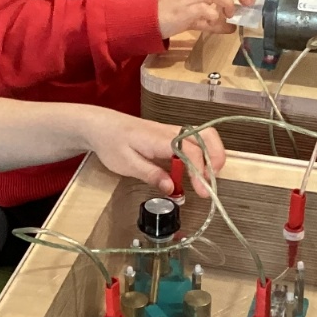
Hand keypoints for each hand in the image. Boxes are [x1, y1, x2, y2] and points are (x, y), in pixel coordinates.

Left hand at [82, 112, 226, 196]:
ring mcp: (172, 131)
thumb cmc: (111, 143)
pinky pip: (194, 140)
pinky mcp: (171, 135)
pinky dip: (202, 154)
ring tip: (205, 178)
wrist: (100, 125)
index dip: (200, 172)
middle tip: (210, 183)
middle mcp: (171, 131)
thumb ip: (151, 175)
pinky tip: (193, 171)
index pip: (190, 152)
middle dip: (216, 160)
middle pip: (206, 137)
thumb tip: (172, 188)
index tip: (202, 191)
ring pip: (204, 136)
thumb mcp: (126, 165)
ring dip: (211, 156)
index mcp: (160, 139)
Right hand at [158, 0, 253, 37]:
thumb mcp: (194, 17)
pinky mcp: (184, 9)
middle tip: (248, 2)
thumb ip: (212, 21)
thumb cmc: (168, 16)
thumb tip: (231, 28)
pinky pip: (204, 9)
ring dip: (227, 3)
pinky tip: (214, 23)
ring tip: (229, 15)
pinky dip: (213, 16)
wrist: (146, 19)